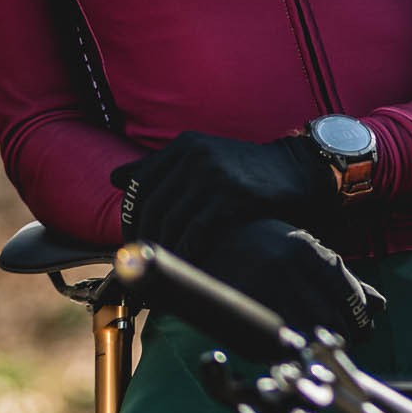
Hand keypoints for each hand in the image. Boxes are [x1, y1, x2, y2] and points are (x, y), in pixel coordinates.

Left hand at [116, 130, 336, 253]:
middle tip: (143, 261)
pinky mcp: (231, 196)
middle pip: (152, 204)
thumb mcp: (201, 157)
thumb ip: (159, 166)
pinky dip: (188, 250)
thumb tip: (116, 177)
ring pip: (172, 219)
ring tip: (163, 267)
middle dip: (143, 237)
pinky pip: (197, 230)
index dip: (131, 215)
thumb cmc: (244, 169)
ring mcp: (213, 174)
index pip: (140, 183)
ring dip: (164, 248)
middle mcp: (194, 155)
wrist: (295, 170)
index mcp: (183, 145)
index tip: (132, 239)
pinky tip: (187, 262)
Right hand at [191, 218, 385, 342]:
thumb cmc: (269, 246)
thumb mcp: (308, 251)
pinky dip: (293, 352)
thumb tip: (380, 307)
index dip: (360, 318)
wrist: (213, 241)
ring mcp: (263, 297)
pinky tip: (294, 345)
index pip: (349, 297)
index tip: (362, 327)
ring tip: (322, 345)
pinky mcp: (245, 318)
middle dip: (346, 336)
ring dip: (321, 348)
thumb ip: (345, 279)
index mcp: (306, 252)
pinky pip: (279, 347)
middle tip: (344, 339)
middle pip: (333, 321)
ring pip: (309, 338)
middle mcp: (286, 274)